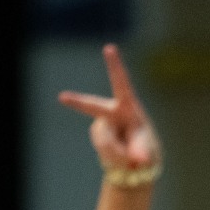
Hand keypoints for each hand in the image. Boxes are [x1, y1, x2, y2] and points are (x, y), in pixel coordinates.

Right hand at [59, 43, 162, 173]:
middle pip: (93, 106)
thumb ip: (141, 153)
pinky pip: (103, 148)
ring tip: (128, 156)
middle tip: (62, 97)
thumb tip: (138, 159)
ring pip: (104, 140)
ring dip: (117, 152)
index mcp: (128, 107)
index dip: (115, 66)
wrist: (135, 162)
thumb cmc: (144, 148)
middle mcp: (112, 112)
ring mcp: (103, 124)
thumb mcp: (146, 151)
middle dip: (77, 102)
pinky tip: (118, 156)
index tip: (109, 47)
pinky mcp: (98, 134)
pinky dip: (112, 156)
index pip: (121, 83)